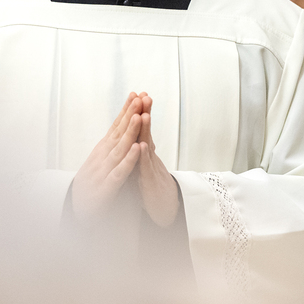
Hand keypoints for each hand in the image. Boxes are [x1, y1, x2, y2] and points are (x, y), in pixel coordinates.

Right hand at [71, 93, 143, 220]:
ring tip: (139, 117)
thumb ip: (113, 145)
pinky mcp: (106, 188)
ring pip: (119, 149)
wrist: (75, 210)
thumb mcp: (102, 160)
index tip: (136, 95)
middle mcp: (102, 157)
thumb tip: (122, 126)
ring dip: (129, 132)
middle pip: (118, 133)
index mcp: (103, 150)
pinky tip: (137, 150)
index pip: (116, 126)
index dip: (126, 111)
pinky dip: (128, 160)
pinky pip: (119, 172)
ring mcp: (103, 171)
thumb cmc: (92, 183)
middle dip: (129, 115)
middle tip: (139, 98)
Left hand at [134, 95, 179, 227]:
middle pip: (146, 132)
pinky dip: (143, 158)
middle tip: (145, 96)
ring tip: (143, 114)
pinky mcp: (149, 184)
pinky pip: (145, 169)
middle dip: (145, 114)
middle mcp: (149, 157)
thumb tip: (139, 132)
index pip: (140, 129)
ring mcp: (151, 169)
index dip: (138, 112)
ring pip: (147, 147)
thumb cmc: (153, 186)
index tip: (137, 95)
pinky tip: (141, 147)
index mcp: (144, 152)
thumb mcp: (145, 164)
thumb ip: (142, 149)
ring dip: (145, 131)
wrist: (165, 209)